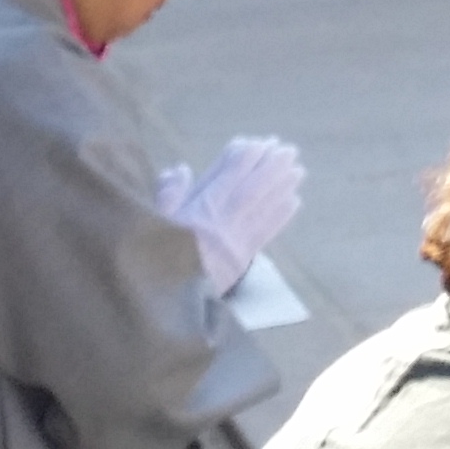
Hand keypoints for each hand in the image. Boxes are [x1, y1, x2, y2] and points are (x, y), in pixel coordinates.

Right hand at [157, 135, 304, 293]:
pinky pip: (266, 232)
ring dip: (282, 186)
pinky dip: (282, 215)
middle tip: (288, 149)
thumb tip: (180, 169)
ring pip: (264, 207)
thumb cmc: (154, 260)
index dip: (244, 158)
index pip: (229, 177)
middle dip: (271, 167)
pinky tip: (294, 201)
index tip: (256, 143)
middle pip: (253, 188)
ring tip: (298, 169)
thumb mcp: (151, 224)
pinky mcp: (243, 259)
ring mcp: (236, 241)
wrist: (168, 305)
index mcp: (200, 211)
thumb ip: (167, 195)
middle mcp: (223, 222)